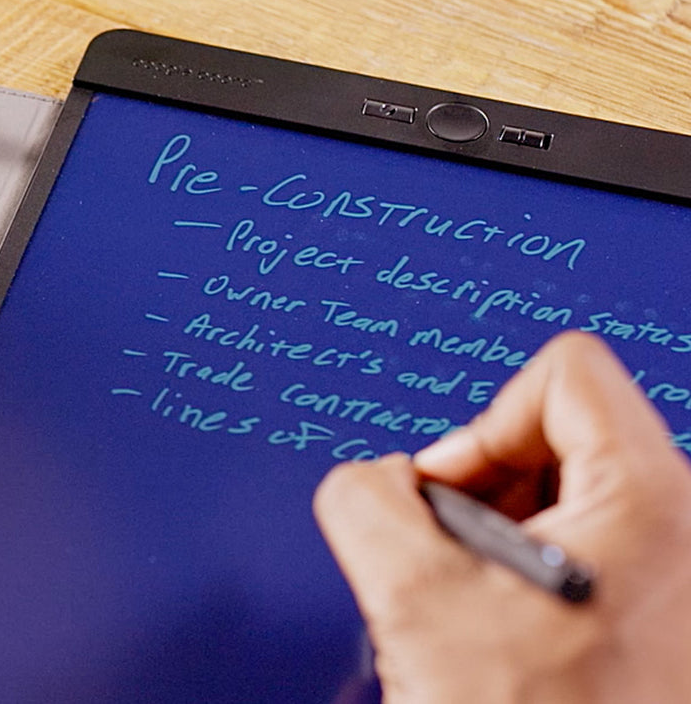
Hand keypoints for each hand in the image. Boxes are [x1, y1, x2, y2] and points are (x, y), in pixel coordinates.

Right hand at [314, 331, 690, 703]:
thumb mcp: (412, 598)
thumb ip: (365, 498)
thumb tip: (379, 483)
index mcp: (658, 499)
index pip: (563, 374)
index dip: (480, 430)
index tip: (454, 508)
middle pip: (563, 437)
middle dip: (486, 497)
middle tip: (463, 576)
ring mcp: (686, 580)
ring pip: (572, 501)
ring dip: (505, 546)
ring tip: (491, 623)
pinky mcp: (673, 622)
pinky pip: (594, 555)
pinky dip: (537, 584)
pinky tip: (520, 649)